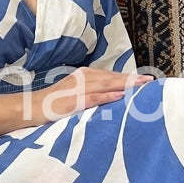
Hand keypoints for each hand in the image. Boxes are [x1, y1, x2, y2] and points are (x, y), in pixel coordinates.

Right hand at [32, 67, 153, 122]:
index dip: (129, 77)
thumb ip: (92, 93)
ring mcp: (78, 88)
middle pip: (112, 78)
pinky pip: (93, 97)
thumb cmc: (53, 104)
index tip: (146, 79)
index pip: (111, 75)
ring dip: (125, 84)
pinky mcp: (73, 100)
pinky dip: (107, 96)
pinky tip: (120, 95)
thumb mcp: (75, 94)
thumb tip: (113, 95)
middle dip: (132, 79)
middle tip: (151, 80)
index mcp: (84, 75)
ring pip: (106, 84)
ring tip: (142, 85)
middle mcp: (83, 77)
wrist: (32, 107)